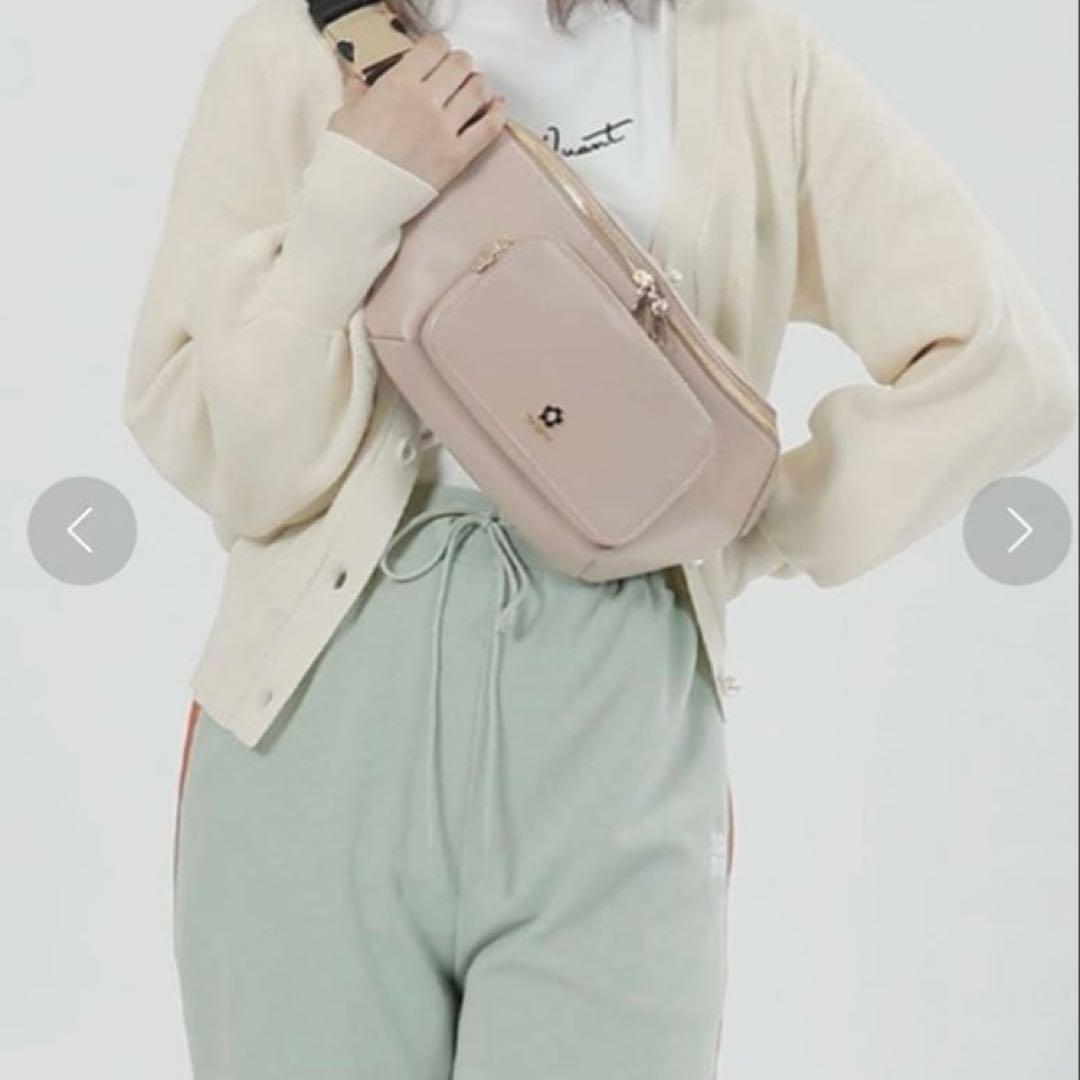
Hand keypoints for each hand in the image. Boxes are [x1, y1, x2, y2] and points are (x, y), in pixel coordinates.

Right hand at [328, 34, 506, 190]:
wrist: (358, 200)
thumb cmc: (348, 161)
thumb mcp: (345, 116)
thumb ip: (358, 94)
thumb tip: (359, 83)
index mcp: (398, 85)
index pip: (433, 48)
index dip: (438, 47)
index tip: (437, 52)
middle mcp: (425, 102)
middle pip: (459, 65)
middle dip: (460, 63)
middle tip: (457, 69)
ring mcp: (444, 130)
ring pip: (477, 91)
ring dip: (478, 84)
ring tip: (475, 87)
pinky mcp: (457, 157)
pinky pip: (489, 128)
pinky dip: (498, 113)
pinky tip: (498, 106)